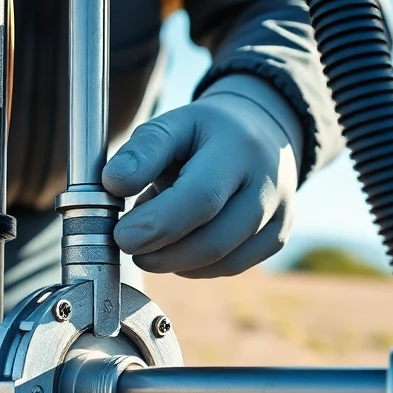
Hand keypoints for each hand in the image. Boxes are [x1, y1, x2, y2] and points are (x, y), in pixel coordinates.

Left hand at [102, 75, 301, 277]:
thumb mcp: (173, 125)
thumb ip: (142, 151)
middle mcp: (267, 185)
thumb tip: (113, 184)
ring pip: (224, 261)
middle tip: (129, 246)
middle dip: (162, 253)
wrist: (262, 132)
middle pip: (215, 240)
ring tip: (152, 242)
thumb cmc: (206, 134)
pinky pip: (232, 267)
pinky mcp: (278, 236)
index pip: (201, 198)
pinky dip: (197, 266)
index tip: (121, 235)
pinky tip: (178, 249)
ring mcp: (278, 214)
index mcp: (237, 150)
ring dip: (177, 262)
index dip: (157, 225)